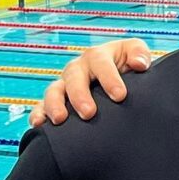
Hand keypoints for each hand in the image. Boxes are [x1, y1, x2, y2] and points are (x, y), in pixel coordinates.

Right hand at [28, 39, 153, 126]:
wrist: (122, 83)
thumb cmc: (129, 69)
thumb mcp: (136, 56)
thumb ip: (139, 54)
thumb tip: (139, 64)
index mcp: (99, 56)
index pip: (101, 62)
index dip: (109, 77)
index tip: (120, 95)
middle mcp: (79, 68)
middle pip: (74, 76)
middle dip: (79, 95)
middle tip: (89, 113)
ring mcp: (65, 85)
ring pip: (54, 90)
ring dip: (55, 104)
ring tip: (60, 119)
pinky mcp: (55, 101)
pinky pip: (41, 106)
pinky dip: (38, 114)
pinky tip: (39, 125)